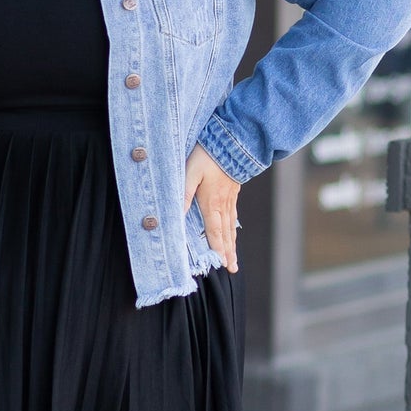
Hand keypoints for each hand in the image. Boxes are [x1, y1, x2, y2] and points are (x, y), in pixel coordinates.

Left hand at [184, 144, 240, 272]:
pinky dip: (234, 228)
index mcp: (212, 203)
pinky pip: (234, 214)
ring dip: (233, 243)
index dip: (217, 249)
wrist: (232, 141)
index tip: (222, 264)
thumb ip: (183, 193)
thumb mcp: (189, 172)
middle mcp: (223, 204)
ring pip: (232, 225)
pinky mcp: (233, 191)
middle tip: (233, 268)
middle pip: (226, 233)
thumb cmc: (208, 156)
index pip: (214, 231)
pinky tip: (233, 231)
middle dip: (229, 252)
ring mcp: (230, 198)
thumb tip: (176, 215)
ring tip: (235, 257)